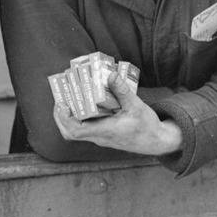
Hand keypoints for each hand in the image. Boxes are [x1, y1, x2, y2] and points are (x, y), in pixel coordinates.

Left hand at [53, 72, 182, 155]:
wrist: (156, 142)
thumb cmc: (147, 126)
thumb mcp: (136, 106)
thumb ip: (122, 90)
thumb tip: (110, 74)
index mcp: (106, 131)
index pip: (77, 131)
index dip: (65, 119)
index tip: (62, 105)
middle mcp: (100, 137)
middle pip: (70, 134)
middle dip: (61, 118)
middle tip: (60, 100)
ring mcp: (101, 137)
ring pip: (76, 132)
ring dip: (68, 118)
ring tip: (68, 100)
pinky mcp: (104, 135)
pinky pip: (86, 128)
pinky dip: (79, 118)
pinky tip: (84, 103)